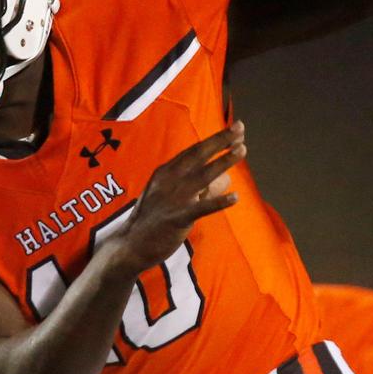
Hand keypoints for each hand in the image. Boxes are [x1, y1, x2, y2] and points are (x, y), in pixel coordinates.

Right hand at [110, 121, 245, 274]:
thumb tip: (220, 182)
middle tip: (240, 128)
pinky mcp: (177, 218)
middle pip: (199, 155)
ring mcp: (173, 198)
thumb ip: (191, 187)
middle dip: (221, 140)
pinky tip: (235, 197)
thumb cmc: (151, 221)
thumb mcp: (166, 196)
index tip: (234, 130)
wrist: (130, 245)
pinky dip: (218, 201)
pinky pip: (201, 208)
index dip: (215, 139)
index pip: (193, 151)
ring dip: (224, 162)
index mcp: (165, 173)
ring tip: (242, 150)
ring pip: (203, 176)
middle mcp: (169, 180)